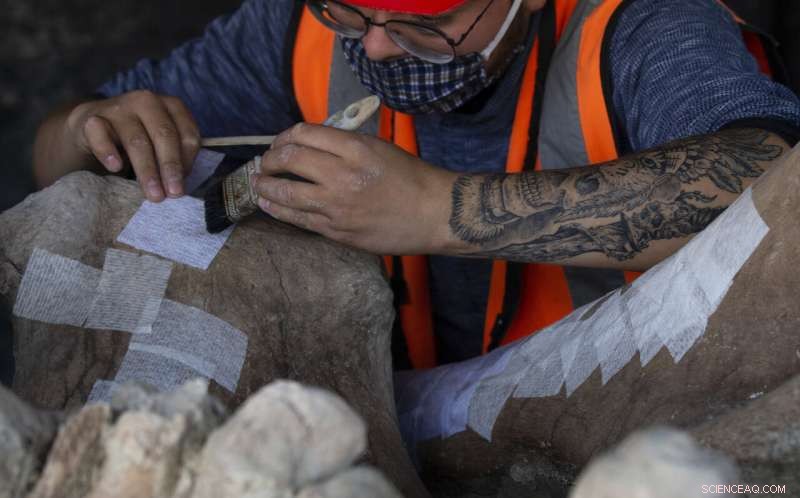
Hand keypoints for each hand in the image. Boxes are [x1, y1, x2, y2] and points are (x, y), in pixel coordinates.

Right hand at [65, 90, 200, 200]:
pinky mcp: (92, 118)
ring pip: (136, 140)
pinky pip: (100, 134)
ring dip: (147, 169)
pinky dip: (108, 151)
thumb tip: (179, 185)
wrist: (93, 127)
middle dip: (170, 167)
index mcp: (171, 106)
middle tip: (173, 194)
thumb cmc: (138, 138)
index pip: (187, 134)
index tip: (183, 186)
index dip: (188, 162)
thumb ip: (175, 158)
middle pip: (164, 135)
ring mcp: (119, 108)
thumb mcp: (161, 144)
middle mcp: (147, 101)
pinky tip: (115, 167)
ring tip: (153, 194)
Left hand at [253, 123, 460, 254]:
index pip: (304, 134)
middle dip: (270, 159)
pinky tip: (269, 204)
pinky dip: (278, 209)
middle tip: (265, 163)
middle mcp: (342, 175)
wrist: (435, 214)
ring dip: (265, 186)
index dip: (285, 136)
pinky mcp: (337, 231)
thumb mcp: (379, 147)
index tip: (281, 142)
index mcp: (355, 148)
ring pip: (286, 192)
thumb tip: (310, 146)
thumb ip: (344, 145)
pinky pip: (299, 219)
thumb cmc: (412, 178)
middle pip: (289, 159)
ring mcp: (337, 206)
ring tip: (258, 184)